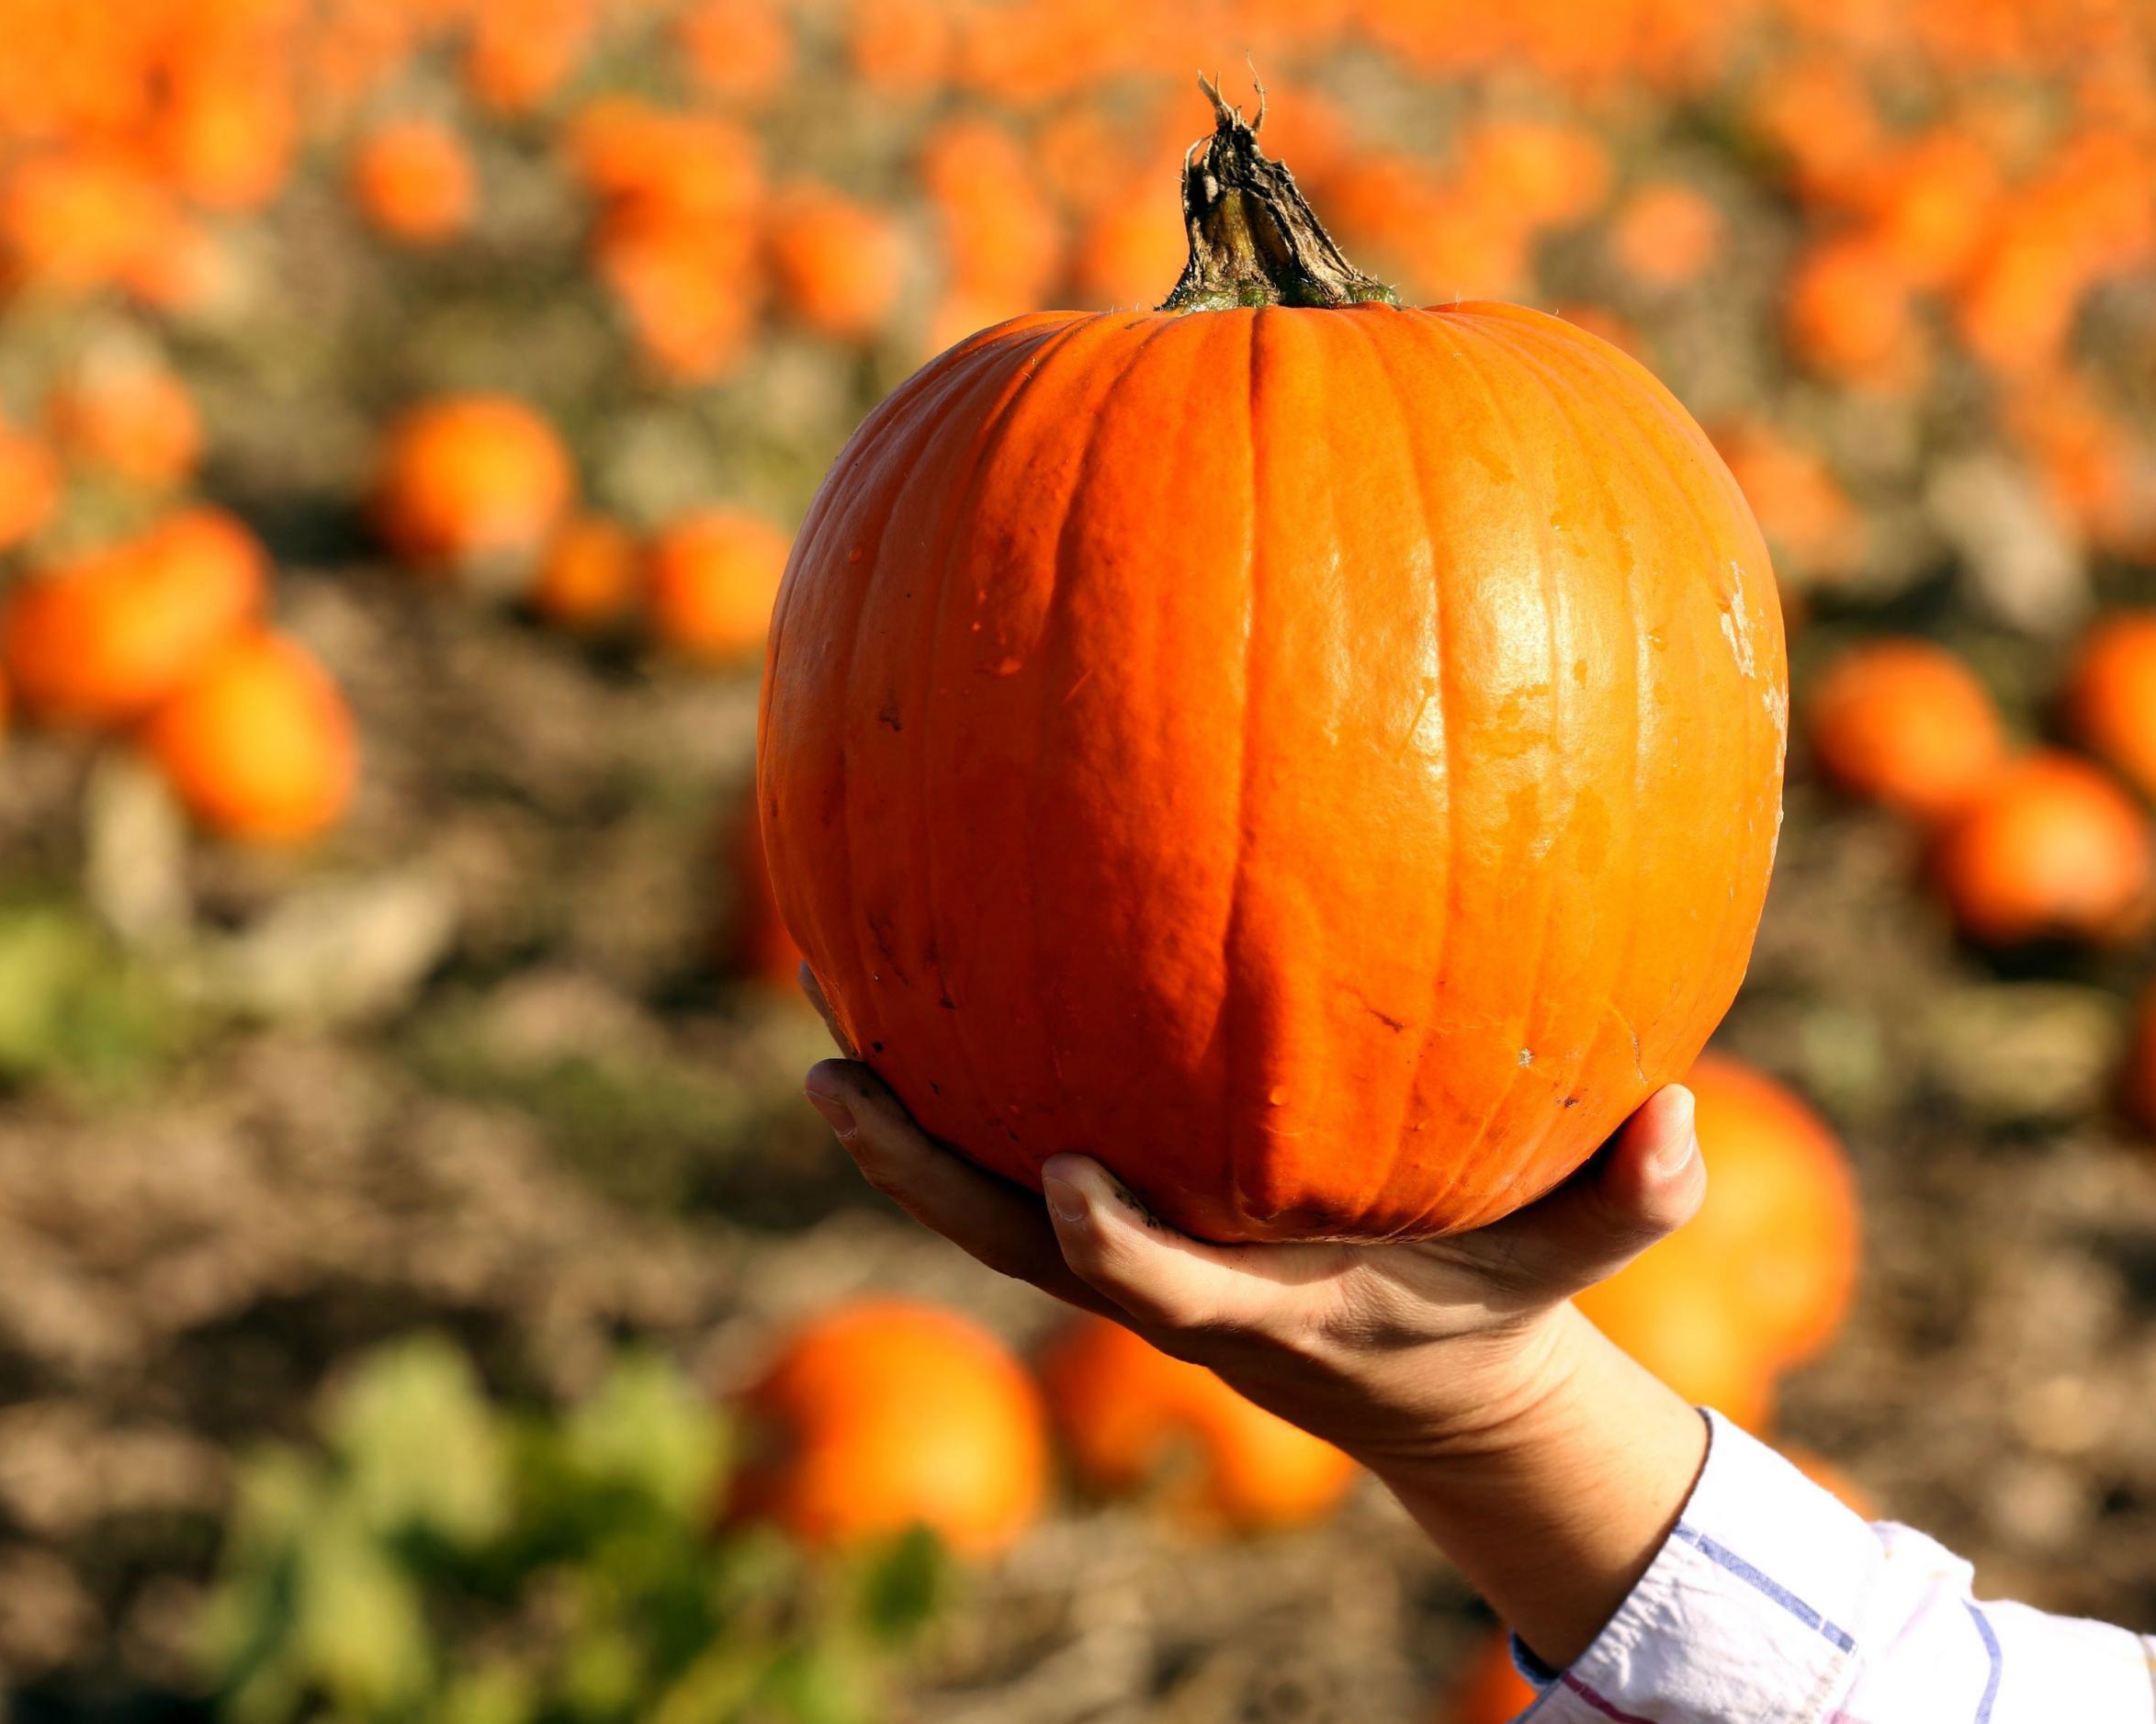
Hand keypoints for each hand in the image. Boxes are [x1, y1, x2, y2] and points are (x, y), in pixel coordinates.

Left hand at [796, 964, 1714, 1667]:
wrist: (1419, 1386)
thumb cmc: (1486, 1313)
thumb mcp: (1562, 1269)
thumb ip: (1627, 1203)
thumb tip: (1684, 1115)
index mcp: (1262, 1311)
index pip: (1166, 1295)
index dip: (1107, 1246)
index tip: (1057, 1173)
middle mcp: (1168, 1288)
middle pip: (1012, 1250)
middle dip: (921, 1177)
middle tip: (829, 1078)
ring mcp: (1131, 1261)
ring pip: (983, 1207)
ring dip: (905, 1133)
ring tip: (823, 1031)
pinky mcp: (1123, 1225)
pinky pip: (1014, 1158)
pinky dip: (959, 1104)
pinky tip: (918, 999)